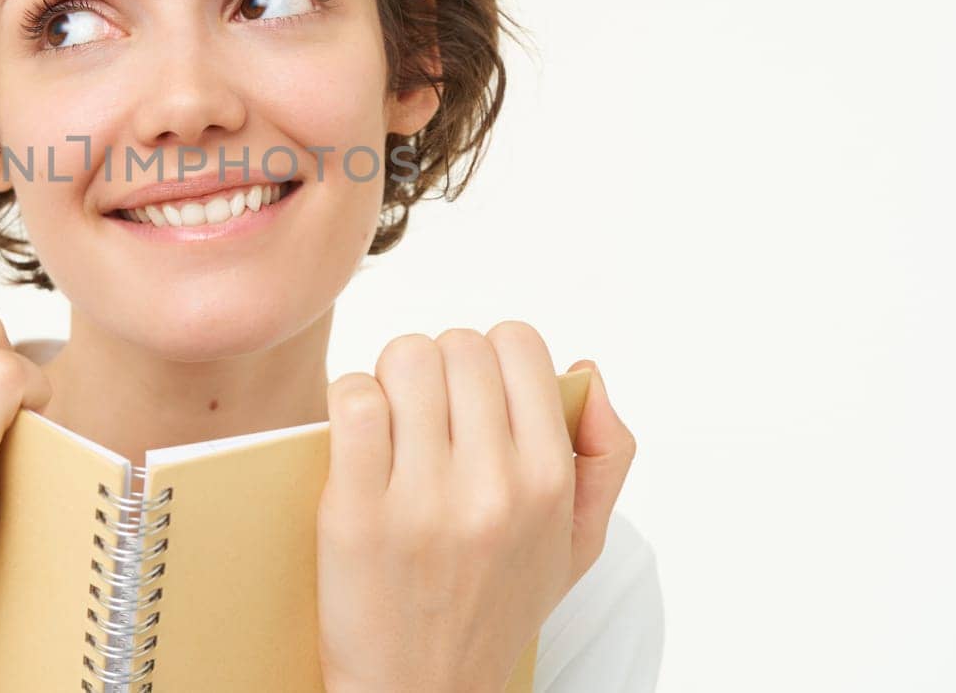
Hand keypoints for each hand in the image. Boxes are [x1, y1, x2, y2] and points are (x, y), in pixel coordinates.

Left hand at [315, 322, 635, 691]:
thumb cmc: (492, 610)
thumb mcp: (576, 545)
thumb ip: (605, 455)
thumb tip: (588, 371)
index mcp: (549, 481)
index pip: (519, 344)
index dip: (490, 355)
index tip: (472, 392)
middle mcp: (495, 485)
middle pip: (457, 345)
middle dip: (436, 365)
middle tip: (425, 410)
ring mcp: (426, 499)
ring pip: (405, 360)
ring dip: (390, 379)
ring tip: (391, 421)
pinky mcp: (358, 513)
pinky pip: (354, 401)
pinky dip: (351, 401)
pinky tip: (357, 436)